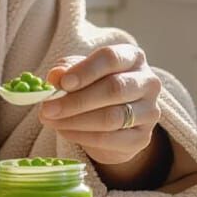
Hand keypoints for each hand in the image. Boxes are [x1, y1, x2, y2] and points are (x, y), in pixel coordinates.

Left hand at [39, 44, 161, 165]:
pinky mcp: (142, 138)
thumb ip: (67, 72)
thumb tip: (55, 77)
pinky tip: (64, 131)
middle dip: (76, 100)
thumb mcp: (79, 73)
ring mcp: (149, 111)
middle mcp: (148, 82)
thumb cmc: (95, 87)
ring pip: (112, 117)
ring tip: (51, 120)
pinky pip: (110, 139)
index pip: (111, 58)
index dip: (86, 70)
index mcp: (133, 58)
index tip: (62, 83)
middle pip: (114, 89)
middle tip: (47, 108)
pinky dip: (82, 136)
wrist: (114, 123)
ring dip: (75, 121)